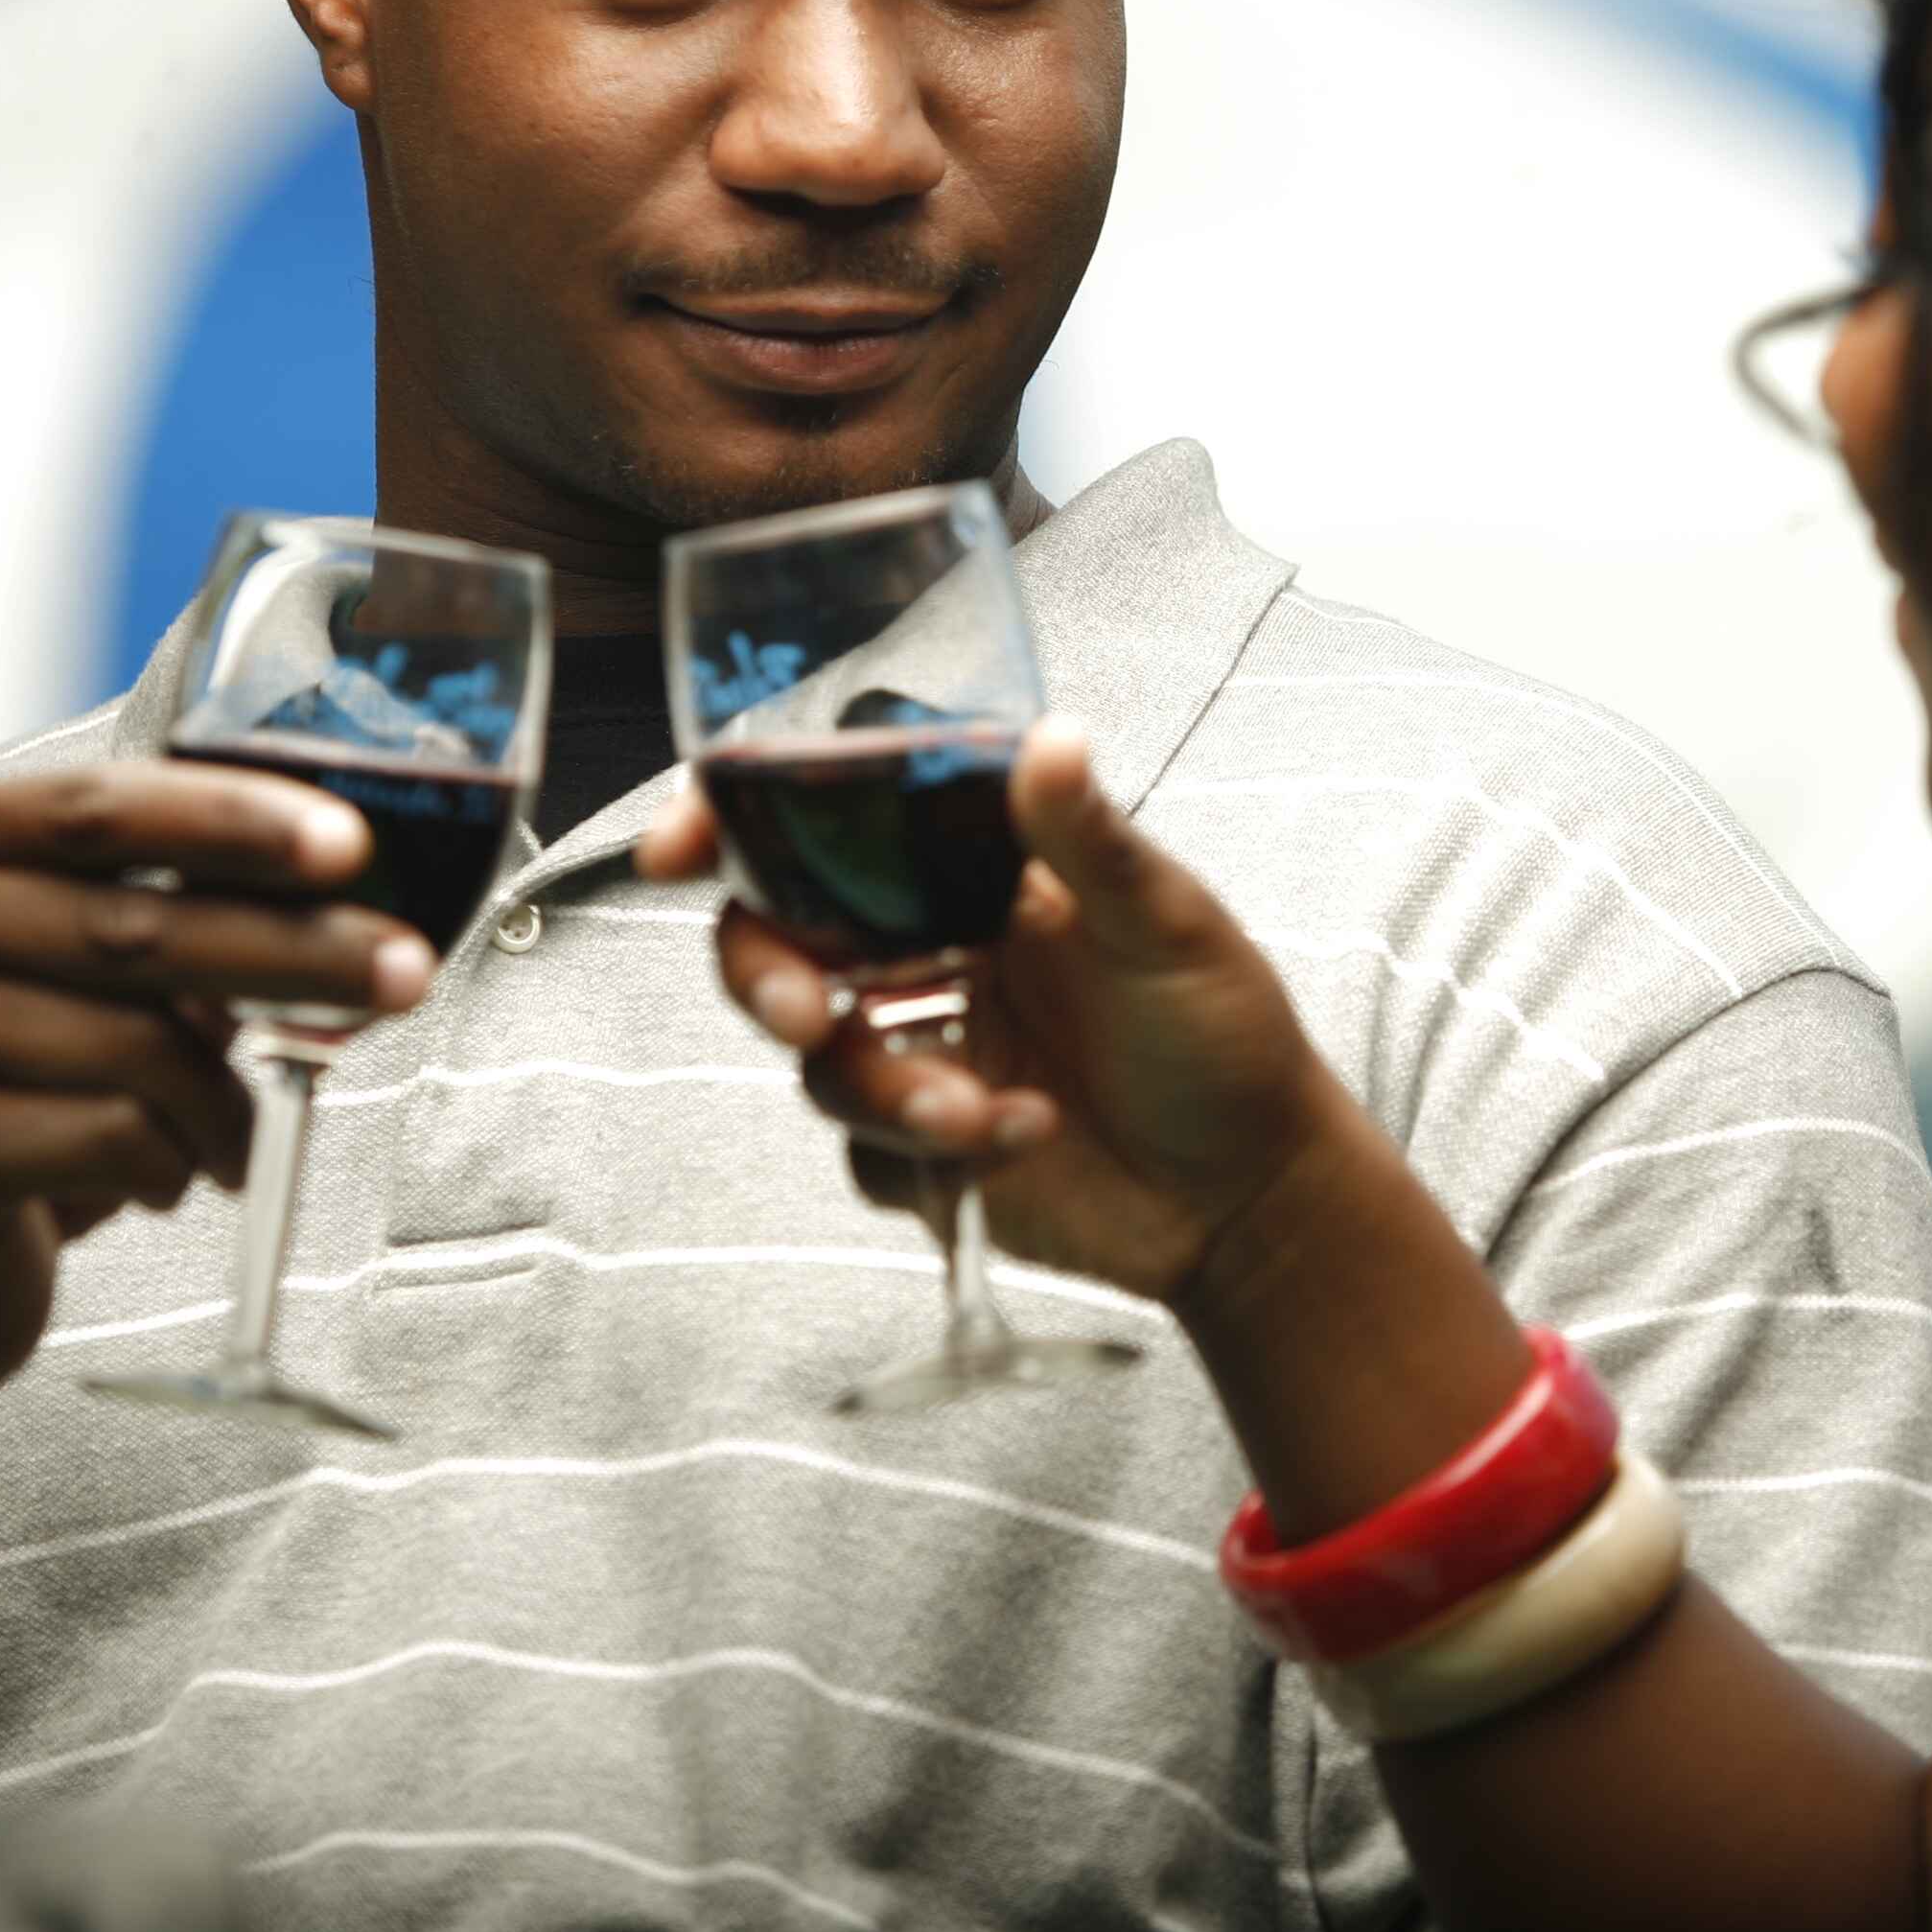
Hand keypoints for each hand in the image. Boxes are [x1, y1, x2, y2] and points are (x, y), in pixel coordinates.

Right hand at [0, 763, 433, 1418]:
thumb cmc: (12, 1101)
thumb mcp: (83, 986)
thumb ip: (172, 921)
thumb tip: (346, 908)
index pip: (99, 806)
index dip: (233, 819)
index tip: (351, 842)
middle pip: (136, 924)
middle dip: (296, 952)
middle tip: (402, 972)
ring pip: (137, 1046)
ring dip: (227, 1104)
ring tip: (238, 1138)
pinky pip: (111, 1137)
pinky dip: (172, 1166)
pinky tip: (161, 1180)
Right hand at [639, 718, 1334, 1300]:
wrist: (1253, 1197)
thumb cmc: (1228, 1036)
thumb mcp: (1168, 927)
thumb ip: (1089, 842)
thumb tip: (1051, 734)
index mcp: (974, 876)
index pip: (833, 829)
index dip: (736, 828)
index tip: (677, 848)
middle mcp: (931, 955)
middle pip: (781, 943)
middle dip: (765, 974)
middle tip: (800, 1012)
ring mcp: (922, 1053)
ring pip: (821, 1063)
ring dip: (885, 1089)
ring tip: (981, 1112)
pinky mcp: (924, 1155)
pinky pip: (867, 1154)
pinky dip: (931, 1156)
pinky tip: (1024, 1137)